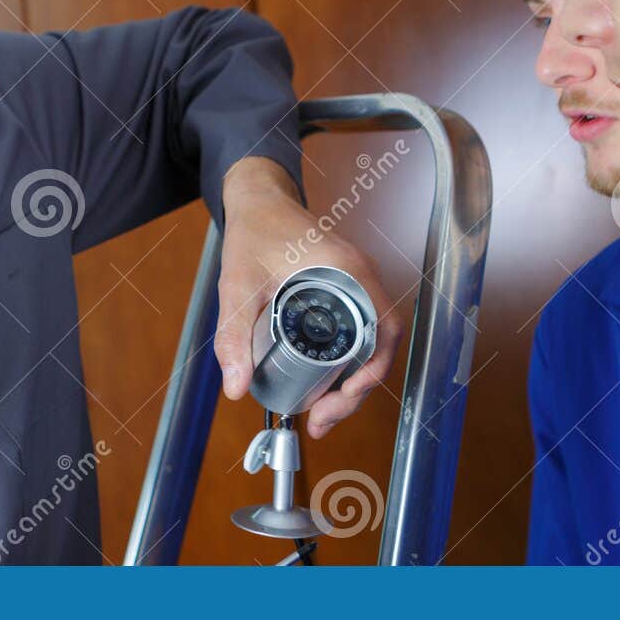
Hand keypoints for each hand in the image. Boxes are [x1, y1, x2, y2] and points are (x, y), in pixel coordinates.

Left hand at [213, 157, 402, 438]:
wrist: (257, 200)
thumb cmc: (253, 231)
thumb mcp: (239, 285)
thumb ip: (235, 334)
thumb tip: (235, 388)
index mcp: (348, 271)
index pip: (384, 329)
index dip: (373, 370)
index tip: (343, 397)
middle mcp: (361, 277)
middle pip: (380, 344)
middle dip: (357, 390)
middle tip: (322, 419)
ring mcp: (356, 283)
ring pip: (372, 342)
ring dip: (354, 381)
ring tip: (322, 412)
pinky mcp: (346, 288)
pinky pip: (360, 330)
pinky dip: (349, 362)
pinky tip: (326, 383)